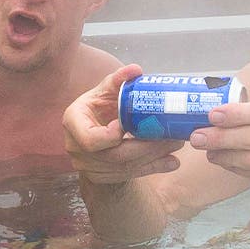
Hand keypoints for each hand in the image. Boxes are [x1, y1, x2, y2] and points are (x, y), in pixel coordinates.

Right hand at [62, 64, 183, 183]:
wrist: (92, 132)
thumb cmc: (98, 107)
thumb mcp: (104, 91)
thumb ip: (118, 80)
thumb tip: (135, 70)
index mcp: (73, 123)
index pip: (90, 139)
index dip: (110, 137)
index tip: (128, 126)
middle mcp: (77, 149)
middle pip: (115, 156)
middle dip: (146, 147)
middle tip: (170, 137)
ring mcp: (89, 167)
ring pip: (126, 167)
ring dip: (154, 157)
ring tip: (176, 144)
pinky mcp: (103, 178)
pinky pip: (131, 175)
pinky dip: (154, 167)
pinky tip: (172, 162)